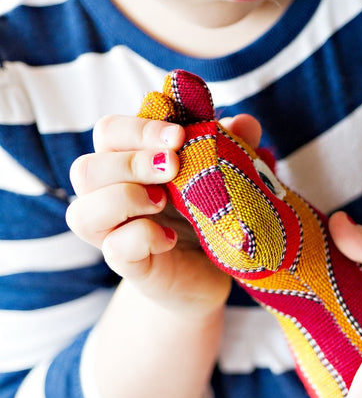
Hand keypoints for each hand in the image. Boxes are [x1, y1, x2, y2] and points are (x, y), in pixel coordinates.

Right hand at [66, 112, 261, 311]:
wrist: (212, 274)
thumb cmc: (207, 216)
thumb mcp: (222, 175)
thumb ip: (233, 145)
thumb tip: (245, 123)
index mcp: (126, 164)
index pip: (108, 132)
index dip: (138, 128)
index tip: (179, 135)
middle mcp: (108, 197)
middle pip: (85, 169)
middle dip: (131, 162)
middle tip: (173, 166)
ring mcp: (113, 235)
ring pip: (81, 212)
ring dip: (124, 198)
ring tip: (162, 201)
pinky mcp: (128, 266)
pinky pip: (115, 249)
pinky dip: (143, 237)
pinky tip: (171, 237)